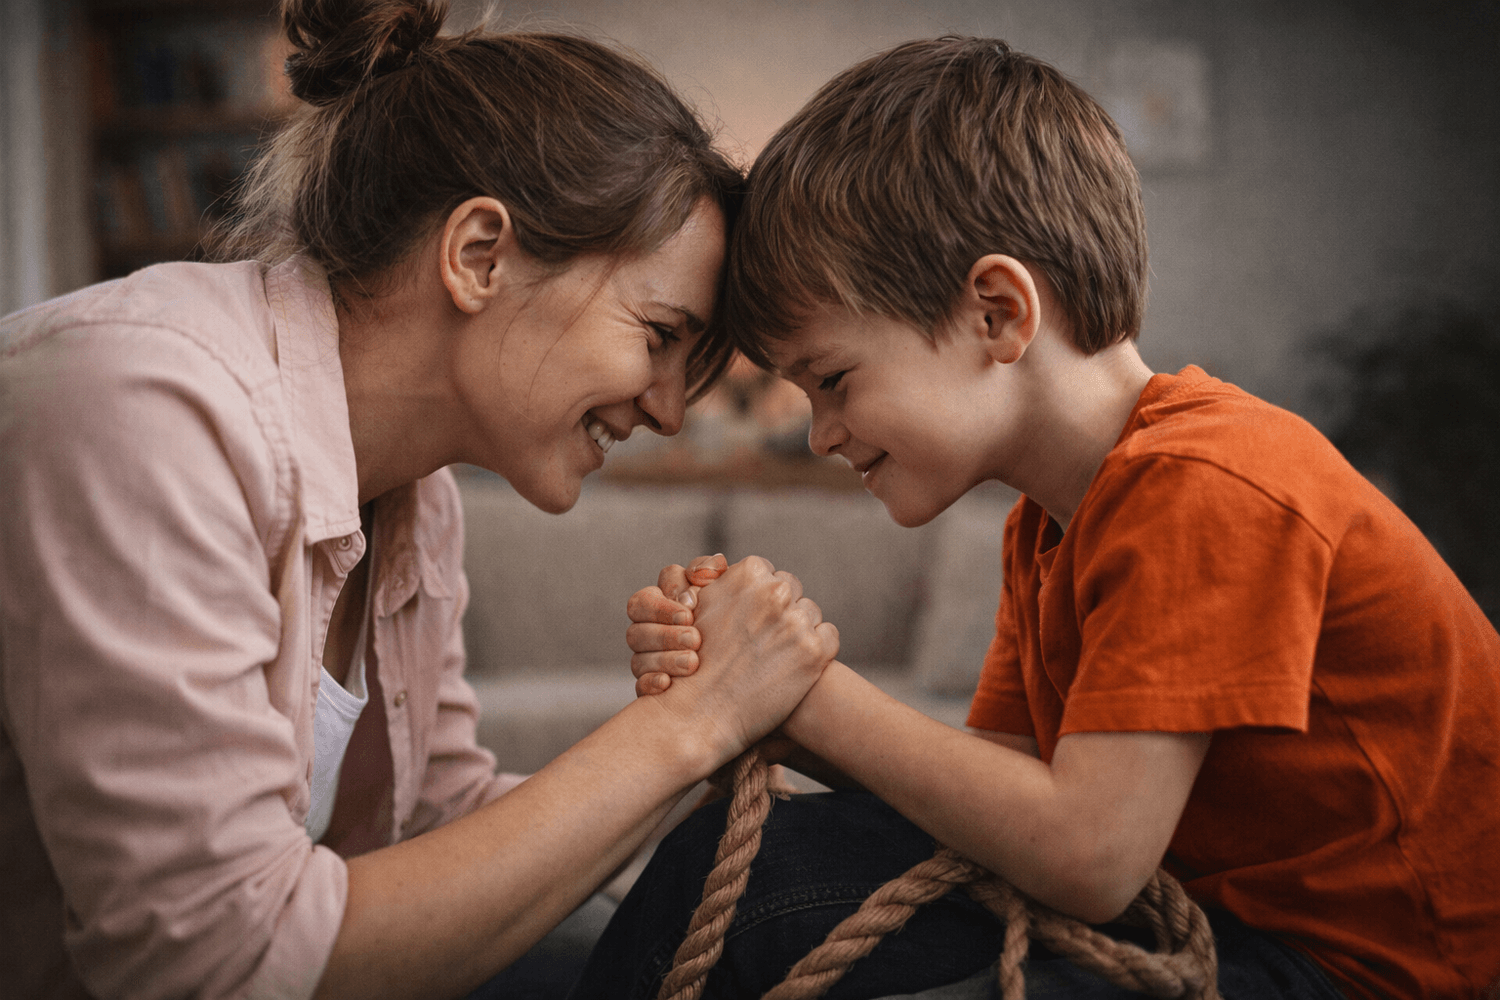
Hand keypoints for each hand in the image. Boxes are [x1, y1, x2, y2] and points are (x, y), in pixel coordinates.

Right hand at [644, 555, 837, 764]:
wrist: (701, 712)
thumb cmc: (696, 663)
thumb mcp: (702, 607)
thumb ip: (728, 583)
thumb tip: (742, 567)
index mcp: (748, 573)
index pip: (770, 575)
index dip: (760, 600)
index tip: (749, 622)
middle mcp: (775, 592)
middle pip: (793, 591)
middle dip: (781, 612)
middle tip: (761, 641)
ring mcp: (796, 622)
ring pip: (811, 614)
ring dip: (799, 631)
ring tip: (773, 657)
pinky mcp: (814, 652)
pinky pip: (829, 636)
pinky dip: (817, 650)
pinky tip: (793, 666)